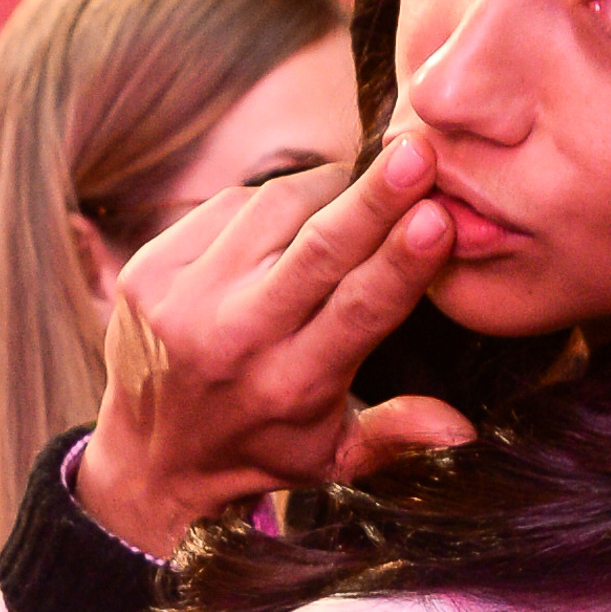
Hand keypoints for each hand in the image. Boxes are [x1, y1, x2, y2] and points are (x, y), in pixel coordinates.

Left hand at [78, 139, 455, 555]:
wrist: (151, 458)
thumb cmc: (262, 447)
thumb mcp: (334, 459)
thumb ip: (397, 435)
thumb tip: (462, 430)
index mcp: (291, 387)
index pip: (359, 310)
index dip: (400, 260)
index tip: (439, 215)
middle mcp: (234, 342)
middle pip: (318, 248)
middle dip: (374, 197)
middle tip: (419, 151)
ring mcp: (183, 301)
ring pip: (272, 209)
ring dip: (325, 188)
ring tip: (356, 189)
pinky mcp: (148, 270)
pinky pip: (227, 206)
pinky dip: (269, 200)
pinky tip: (291, 212)